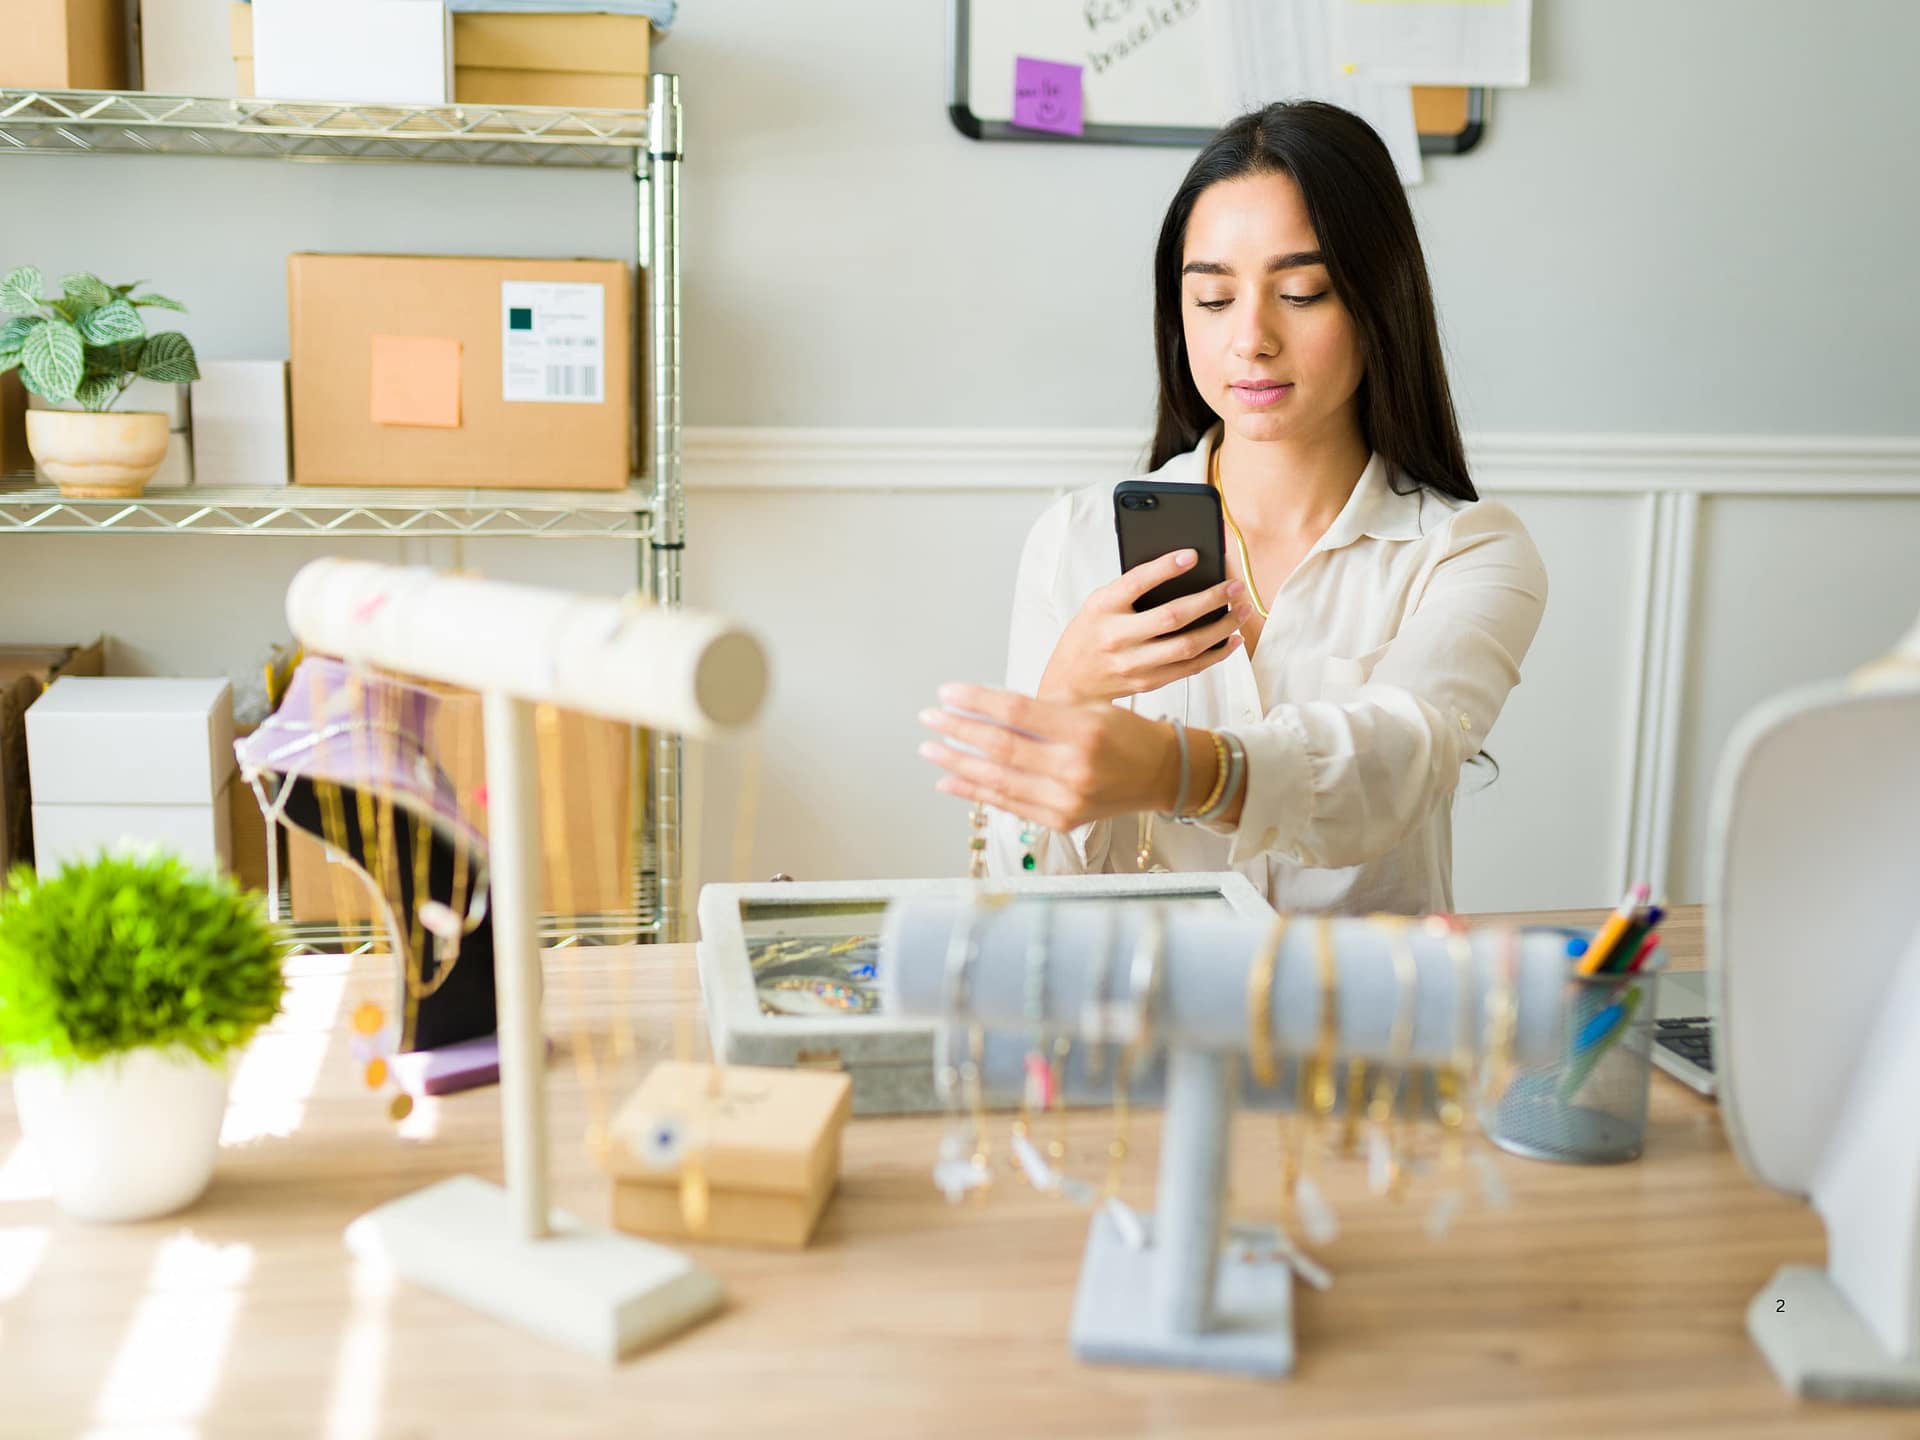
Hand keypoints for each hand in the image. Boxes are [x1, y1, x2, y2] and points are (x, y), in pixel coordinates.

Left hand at [918, 683, 1179, 832]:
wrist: (1161, 774)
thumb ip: (1041, 710)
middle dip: (958, 731)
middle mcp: (1074, 769)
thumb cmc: (1123, 733)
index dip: (976, 701)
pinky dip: (976, 792)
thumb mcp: (1089, 707)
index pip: (1016, 711)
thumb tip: (985, 709)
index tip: (947, 691)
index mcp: (1083, 731)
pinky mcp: (1062, 821)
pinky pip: (1009, 805)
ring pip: (999, 780)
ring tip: (929, 749)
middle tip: (928, 717)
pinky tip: (949, 780)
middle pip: (1001, 748)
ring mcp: (1067, 800)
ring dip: (957, 764)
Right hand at [1037, 550, 1245, 705]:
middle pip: (1173, 617)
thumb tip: (1184, 570)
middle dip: (1211, 599)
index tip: (1193, 554)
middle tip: (1235, 586)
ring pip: (1188, 646)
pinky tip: (1232, 639)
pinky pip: (1189, 669)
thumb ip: (1132, 589)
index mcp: (1102, 608)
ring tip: (1241, 611)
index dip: (1166, 567)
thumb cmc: (1090, 634)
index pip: (1136, 582)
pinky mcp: (1147, 682)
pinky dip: (1216, 654)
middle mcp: (1116, 636)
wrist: (1070, 683)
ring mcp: (1132, 664)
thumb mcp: (1099, 604)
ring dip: (1222, 627)